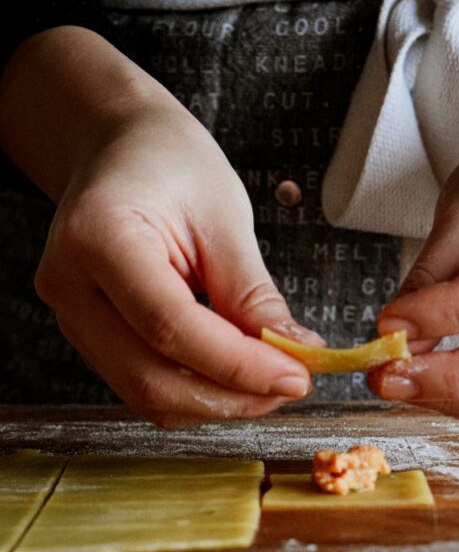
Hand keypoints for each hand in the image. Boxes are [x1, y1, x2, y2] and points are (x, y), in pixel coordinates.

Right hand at [1, 28, 319, 425]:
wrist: (119, 150)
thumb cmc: (167, 163)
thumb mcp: (223, 214)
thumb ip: (253, 293)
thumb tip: (294, 353)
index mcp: (98, 237)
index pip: (170, 327)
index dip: (238, 365)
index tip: (295, 376)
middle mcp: (70, 286)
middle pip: (151, 379)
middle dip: (232, 396)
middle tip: (291, 383)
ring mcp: (72, 318)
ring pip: (147, 395)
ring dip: (217, 402)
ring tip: (269, 378)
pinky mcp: (89, 338)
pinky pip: (144, 386)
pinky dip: (197, 393)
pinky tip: (235, 374)